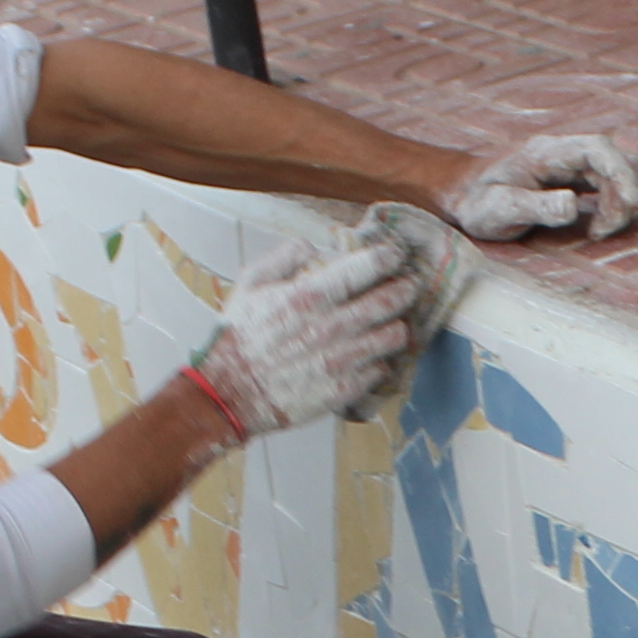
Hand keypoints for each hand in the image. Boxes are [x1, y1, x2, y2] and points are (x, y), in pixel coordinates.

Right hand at [185, 225, 417, 437]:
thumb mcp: (250, 285)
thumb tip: (310, 245)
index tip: (395, 254)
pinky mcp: (345, 388)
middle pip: (390, 301)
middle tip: (407, 285)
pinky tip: (370, 356)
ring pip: (393, 337)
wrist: (230, 393)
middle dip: (404, 289)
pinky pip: (381, 370)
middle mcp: (332, 327)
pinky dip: (380, 360)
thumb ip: (283, 258)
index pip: (366, 267)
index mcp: (310, 296)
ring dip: (396, 326)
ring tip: (392, 322)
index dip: (388, 256)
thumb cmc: (239, 338)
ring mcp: (342, 360)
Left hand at [448, 132, 637, 242]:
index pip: (599, 148)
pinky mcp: (574, 177)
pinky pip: (608, 183)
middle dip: (625, 194)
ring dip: (622, 201)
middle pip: (617, 159)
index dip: (622, 173)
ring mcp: (570, 163)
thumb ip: (536, 207)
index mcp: (546, 152)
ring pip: (618, 171)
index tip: (627, 206)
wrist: (462, 193)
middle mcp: (563, 152)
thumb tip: (572, 205)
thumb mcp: (500, 209)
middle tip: (605, 229)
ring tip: (599, 230)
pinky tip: (595, 226)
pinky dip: (614, 204)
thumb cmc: (476, 201)